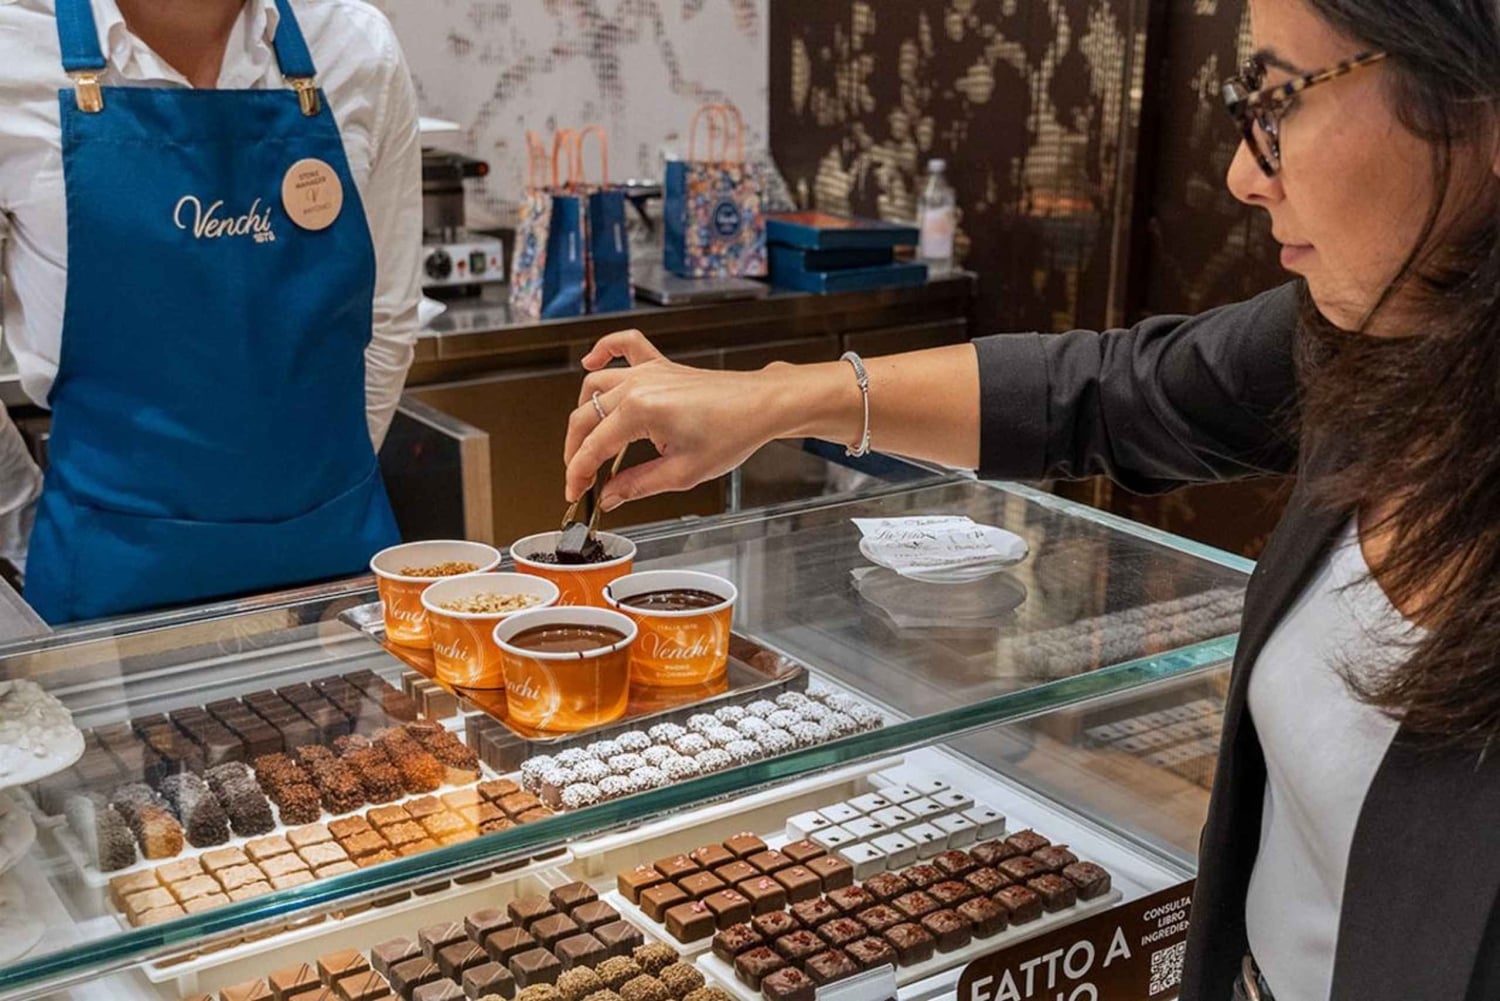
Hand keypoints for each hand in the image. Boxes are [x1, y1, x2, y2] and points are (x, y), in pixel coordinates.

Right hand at [563, 330, 786, 508]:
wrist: (762, 406)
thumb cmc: (733, 432)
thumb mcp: (682, 472)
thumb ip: (638, 485)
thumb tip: (611, 496)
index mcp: (639, 411)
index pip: (593, 448)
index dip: (578, 475)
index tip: (575, 492)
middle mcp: (638, 385)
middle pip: (586, 416)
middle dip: (576, 451)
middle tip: (580, 477)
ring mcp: (648, 372)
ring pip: (595, 386)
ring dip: (584, 413)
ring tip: (587, 440)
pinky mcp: (661, 366)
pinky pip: (624, 345)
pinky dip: (604, 350)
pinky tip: (591, 361)